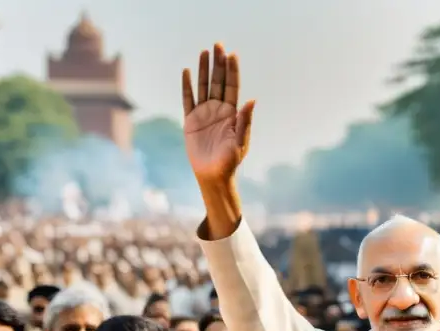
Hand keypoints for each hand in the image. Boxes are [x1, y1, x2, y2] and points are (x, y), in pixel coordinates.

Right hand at [182, 44, 255, 184]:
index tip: (232, 55)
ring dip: (204, 69)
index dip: (232, 71)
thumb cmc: (229, 162)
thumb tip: (252, 100)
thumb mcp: (239, 142)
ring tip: (205, 52)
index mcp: (232, 114)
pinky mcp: (190, 120)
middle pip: (218, 82)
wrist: (213, 176)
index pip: (232, 87)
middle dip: (219, 64)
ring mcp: (204, 114)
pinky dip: (187, 86)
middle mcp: (218, 110)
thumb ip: (244, 121)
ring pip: (203, 86)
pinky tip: (187, 71)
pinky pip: (188, 99)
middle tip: (218, 44)